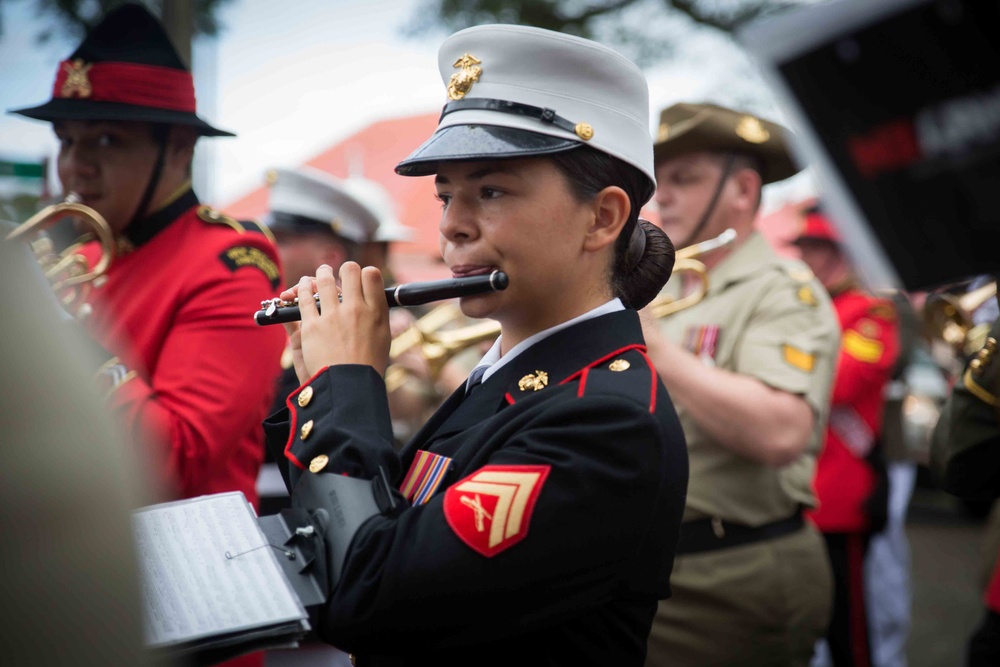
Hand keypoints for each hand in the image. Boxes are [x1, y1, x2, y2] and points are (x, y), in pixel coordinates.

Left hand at [291, 262, 390, 379]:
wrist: (348, 387)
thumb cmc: (368, 365)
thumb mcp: (383, 339)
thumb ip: (378, 316)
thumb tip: (373, 300)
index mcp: (377, 313)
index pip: (372, 275)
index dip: (366, 273)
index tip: (362, 277)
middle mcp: (356, 309)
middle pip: (350, 271)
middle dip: (345, 269)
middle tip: (341, 272)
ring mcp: (333, 316)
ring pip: (323, 280)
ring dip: (320, 275)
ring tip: (318, 275)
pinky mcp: (312, 326)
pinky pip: (303, 299)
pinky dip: (300, 291)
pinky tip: (299, 289)